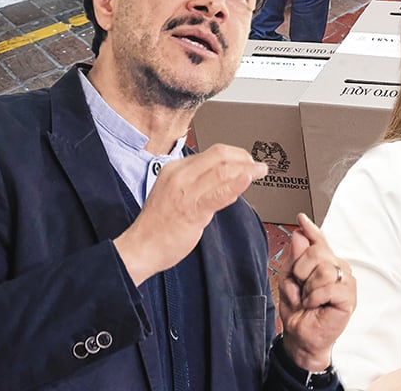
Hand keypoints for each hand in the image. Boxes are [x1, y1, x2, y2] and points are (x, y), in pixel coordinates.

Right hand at [114, 144, 267, 285]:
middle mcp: (180, 175)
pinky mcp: (192, 210)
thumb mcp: (174, 192)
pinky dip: (236, 185)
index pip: (212, 153)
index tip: (247, 161)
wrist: (141, 247)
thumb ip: (196, 183)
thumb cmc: (158, 224)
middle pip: (219, 155)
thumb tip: (221, 178)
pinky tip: (248, 180)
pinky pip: (218, 194)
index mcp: (175, 168)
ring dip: (247, 170)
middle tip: (257, 166)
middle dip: (244, 158)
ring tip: (260, 171)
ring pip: (222, 171)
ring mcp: (185, 192)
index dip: (235, 155)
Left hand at [277, 213, 355, 371]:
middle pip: (317, 252)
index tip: (302, 219)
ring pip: (324, 269)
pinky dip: (315, 297)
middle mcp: (338, 268)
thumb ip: (296, 257)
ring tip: (308, 299)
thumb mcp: (289, 280)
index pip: (319, 241)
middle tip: (300, 288)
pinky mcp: (349, 297)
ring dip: (308, 288)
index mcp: (324, 262)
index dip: (311, 229)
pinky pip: (329, 286)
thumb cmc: (298, 311)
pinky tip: (315, 305)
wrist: (301, 336)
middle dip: (301, 270)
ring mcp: (346, 282)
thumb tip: (300, 234)